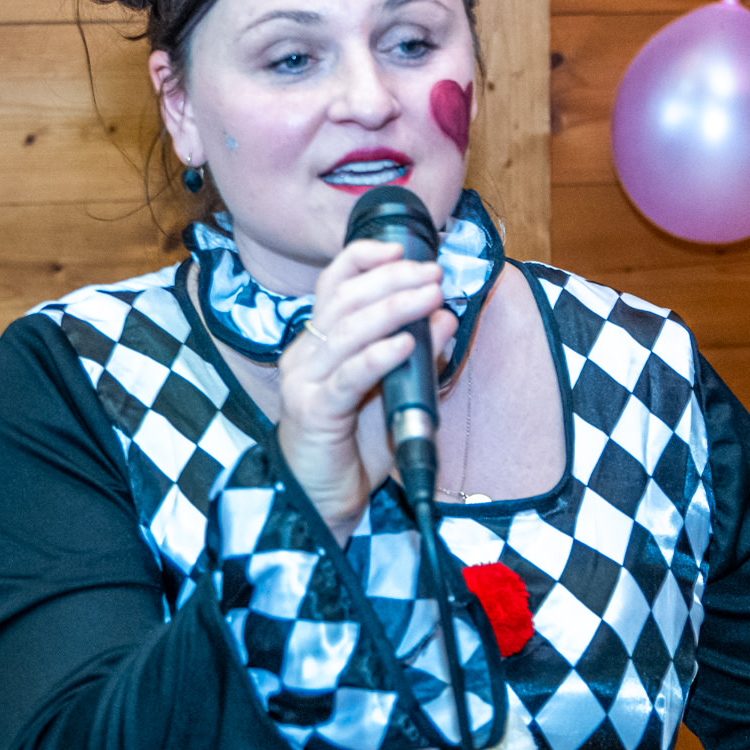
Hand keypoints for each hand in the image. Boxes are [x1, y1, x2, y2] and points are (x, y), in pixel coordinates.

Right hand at [276, 238, 455, 536]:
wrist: (323, 501)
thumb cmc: (353, 444)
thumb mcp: (393, 390)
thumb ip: (416, 354)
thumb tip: (444, 316)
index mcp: (318, 342)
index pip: (333, 284)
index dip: (363, 258)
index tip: (401, 248)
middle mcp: (305, 355)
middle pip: (343, 299)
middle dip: (391, 280)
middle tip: (432, 274)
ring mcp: (306, 382)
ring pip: (347, 330)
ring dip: (393, 308)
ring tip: (430, 296)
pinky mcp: (315, 412)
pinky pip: (349, 376)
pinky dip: (379, 355)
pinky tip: (406, 343)